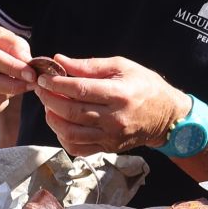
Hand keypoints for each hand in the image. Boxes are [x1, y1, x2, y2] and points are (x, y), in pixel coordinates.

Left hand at [32, 55, 185, 156]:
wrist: (166, 116)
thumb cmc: (145, 85)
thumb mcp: (122, 66)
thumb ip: (89, 65)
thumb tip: (60, 60)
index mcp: (119, 94)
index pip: (80, 90)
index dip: (57, 83)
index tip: (44, 77)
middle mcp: (114, 118)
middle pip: (71, 111)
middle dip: (49, 99)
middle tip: (41, 88)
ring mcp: (110, 137)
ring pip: (70, 133)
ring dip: (52, 118)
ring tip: (49, 105)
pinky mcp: (108, 148)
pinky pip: (77, 147)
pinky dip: (62, 136)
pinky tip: (61, 123)